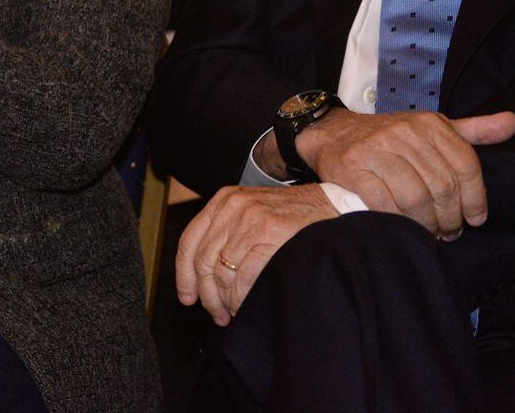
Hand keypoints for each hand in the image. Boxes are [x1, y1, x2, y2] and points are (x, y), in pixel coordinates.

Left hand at [175, 185, 337, 325]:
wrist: (330, 206)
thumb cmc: (292, 216)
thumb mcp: (252, 213)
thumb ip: (227, 233)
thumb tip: (204, 276)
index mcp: (223, 201)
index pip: (189, 241)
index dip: (184, 275)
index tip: (187, 297)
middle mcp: (232, 207)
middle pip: (203, 261)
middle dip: (207, 294)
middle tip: (215, 313)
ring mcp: (250, 219)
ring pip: (222, 272)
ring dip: (225, 299)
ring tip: (232, 312)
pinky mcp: (268, 232)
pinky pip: (244, 276)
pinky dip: (241, 297)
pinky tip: (245, 306)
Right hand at [295, 108, 514, 237]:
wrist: (333, 133)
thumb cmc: (390, 138)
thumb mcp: (432, 129)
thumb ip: (473, 130)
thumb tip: (513, 123)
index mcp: (429, 123)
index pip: (466, 165)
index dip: (476, 198)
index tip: (475, 219)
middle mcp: (404, 132)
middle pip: (442, 187)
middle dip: (450, 217)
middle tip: (448, 232)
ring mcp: (377, 149)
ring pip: (416, 198)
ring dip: (425, 224)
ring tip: (427, 232)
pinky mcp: (353, 167)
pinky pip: (384, 203)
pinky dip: (397, 220)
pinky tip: (401, 226)